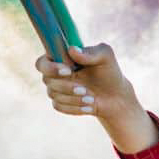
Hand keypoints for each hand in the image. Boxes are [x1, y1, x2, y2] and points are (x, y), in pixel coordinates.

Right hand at [36, 43, 158, 152]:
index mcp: (61, 58)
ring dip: (74, 98)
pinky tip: (90, 106)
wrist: (115, 96)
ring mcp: (56, 88)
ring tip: (92, 98)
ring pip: (53, 94)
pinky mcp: (60, 102)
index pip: (42, 62)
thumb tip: (72, 50)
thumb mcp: (105, 57)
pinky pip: (59, 106)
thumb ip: (90, 52)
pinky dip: (75, 108)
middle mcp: (54, 73)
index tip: (68, 71)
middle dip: (66, 86)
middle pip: (46, 79)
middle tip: (85, 89)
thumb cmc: (109, 71)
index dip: (51, 67)